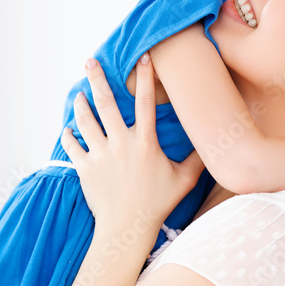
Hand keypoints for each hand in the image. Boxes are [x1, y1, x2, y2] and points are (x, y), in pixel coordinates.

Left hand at [60, 52, 205, 233]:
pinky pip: (72, 146)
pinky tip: (68, 130)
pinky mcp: (84, 168)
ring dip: (81, 105)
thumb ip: (199, 159)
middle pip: (106, 103)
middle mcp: (120, 144)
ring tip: (79, 94)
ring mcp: (99, 155)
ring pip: (85, 121)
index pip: (146, 101)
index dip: (145, 77)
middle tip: (91, 61)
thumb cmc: (158, 204)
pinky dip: (68, 136)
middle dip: (97, 79)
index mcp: (145, 142)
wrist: (127, 229)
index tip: (143, 57)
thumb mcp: (184, 180)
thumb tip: (216, 145)